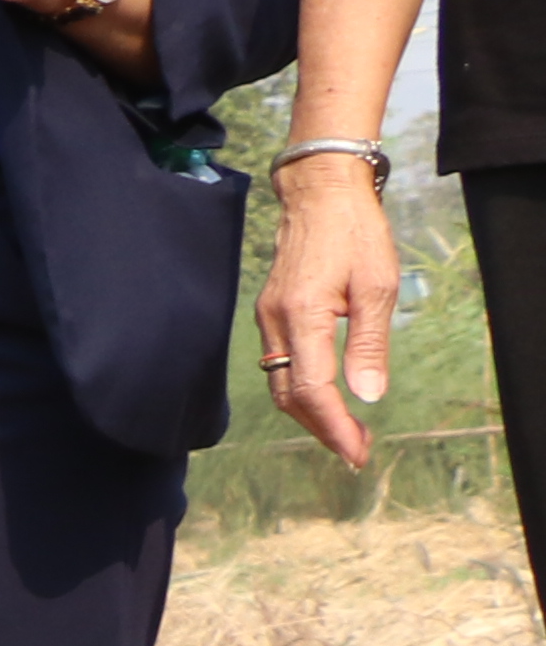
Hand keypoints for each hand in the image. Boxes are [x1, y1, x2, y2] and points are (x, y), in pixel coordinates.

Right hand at [255, 151, 395, 470]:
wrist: (319, 194)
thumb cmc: (355, 233)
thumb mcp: (377, 286)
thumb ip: (369, 343)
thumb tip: (368, 396)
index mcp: (302, 315)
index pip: (313, 389)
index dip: (334, 426)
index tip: (357, 450)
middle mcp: (276, 323)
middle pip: (290, 396)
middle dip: (322, 429)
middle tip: (356, 451)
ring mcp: (268, 319)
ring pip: (282, 384)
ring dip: (311, 414)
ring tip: (345, 431)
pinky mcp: (272, 314)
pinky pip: (281, 365)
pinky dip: (303, 391)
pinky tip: (327, 396)